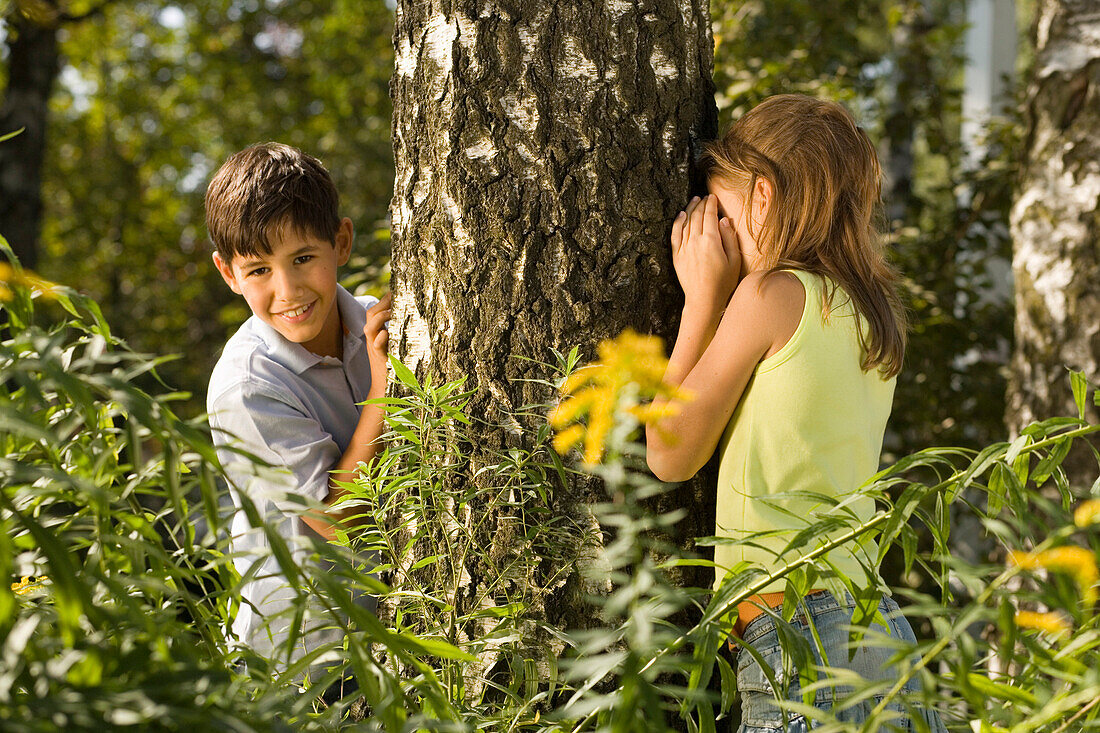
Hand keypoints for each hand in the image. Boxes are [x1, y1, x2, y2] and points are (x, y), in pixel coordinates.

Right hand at [363, 291, 391, 392]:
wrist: (385, 388)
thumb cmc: (394, 366)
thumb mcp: (395, 345)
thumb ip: (398, 331)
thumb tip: (411, 314)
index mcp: (377, 333)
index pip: (375, 310)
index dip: (384, 300)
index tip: (397, 290)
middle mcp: (373, 339)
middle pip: (370, 314)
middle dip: (381, 304)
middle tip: (396, 297)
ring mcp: (374, 349)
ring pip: (369, 327)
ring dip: (380, 317)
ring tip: (391, 312)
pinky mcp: (379, 359)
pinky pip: (376, 346)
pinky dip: (380, 338)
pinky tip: (387, 333)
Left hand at [671, 194, 740, 312]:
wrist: (704, 300)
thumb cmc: (723, 283)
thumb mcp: (734, 260)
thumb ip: (729, 238)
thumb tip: (724, 220)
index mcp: (711, 241)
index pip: (710, 215)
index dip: (711, 204)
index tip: (713, 197)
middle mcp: (695, 242)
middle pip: (697, 216)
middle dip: (702, 204)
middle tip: (705, 198)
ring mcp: (684, 248)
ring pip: (686, 222)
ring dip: (690, 209)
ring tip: (694, 200)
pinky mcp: (677, 256)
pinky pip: (675, 235)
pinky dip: (678, 223)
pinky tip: (681, 215)